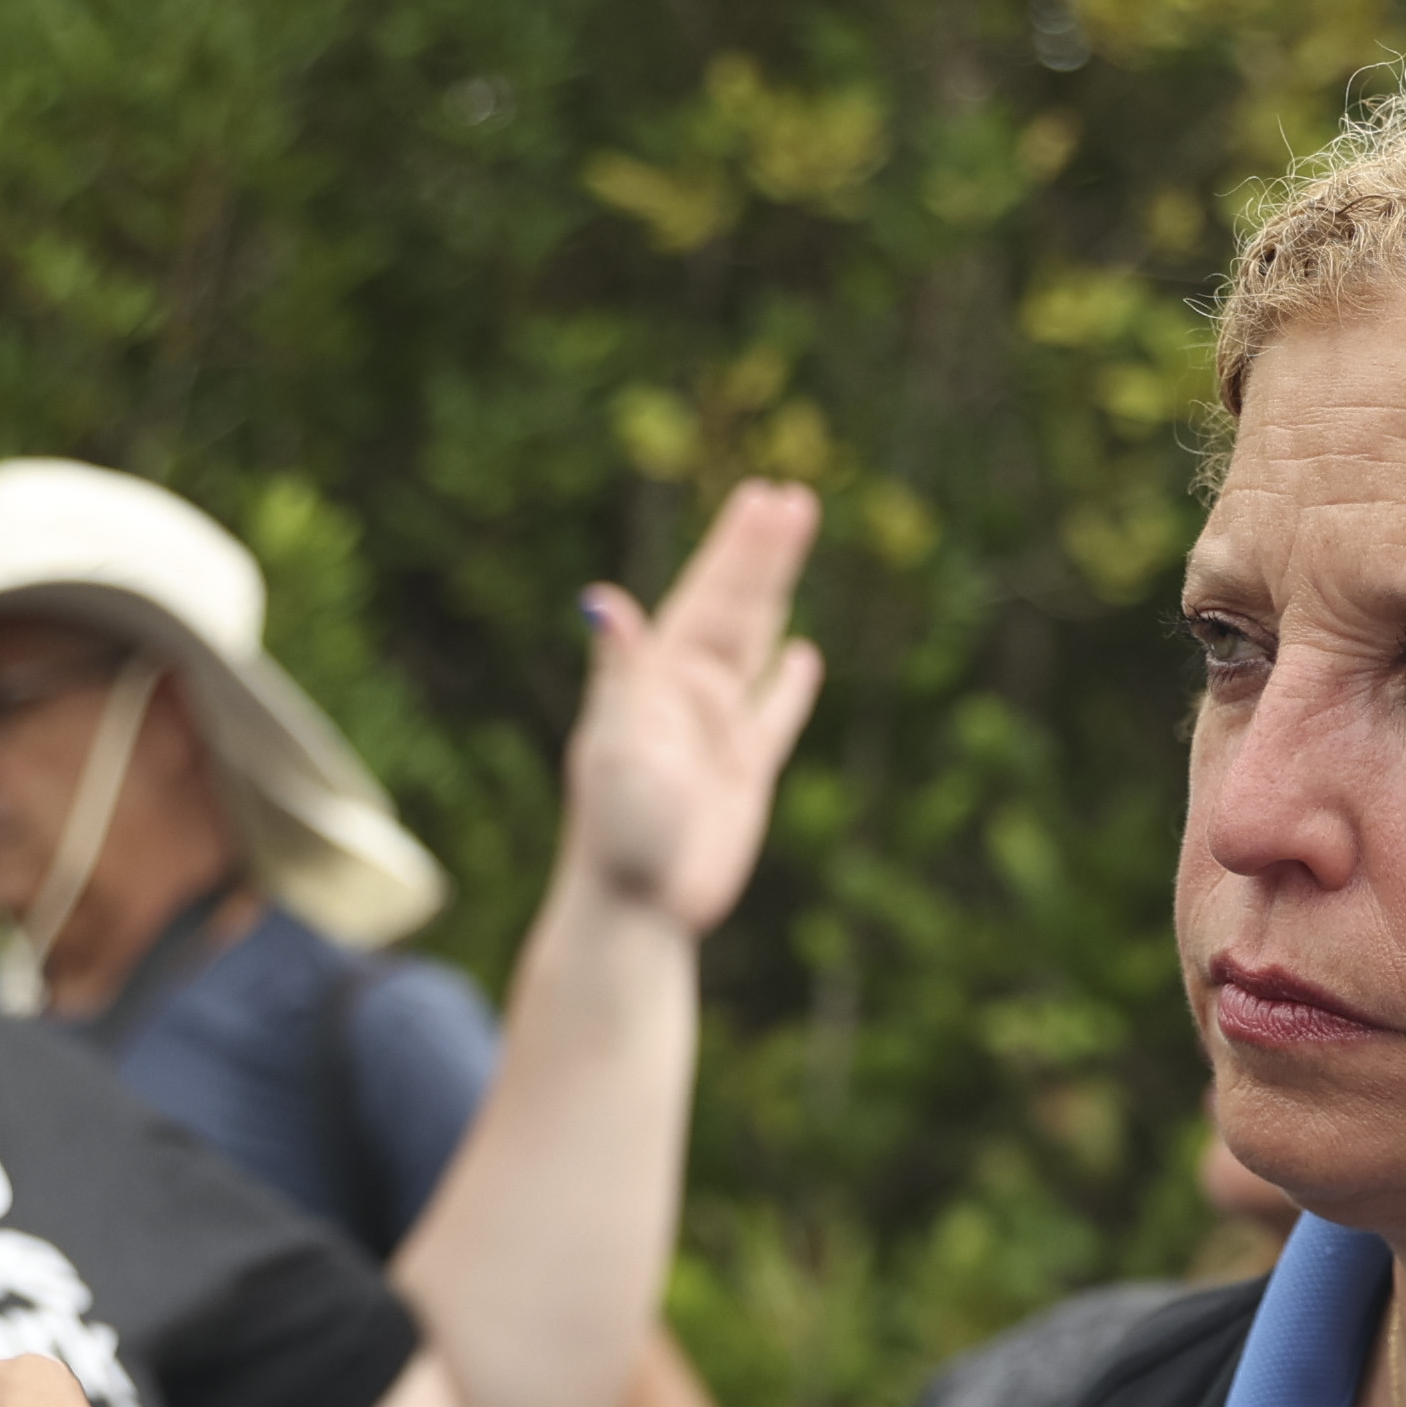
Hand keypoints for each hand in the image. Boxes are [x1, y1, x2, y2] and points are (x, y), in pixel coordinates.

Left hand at [562, 478, 824, 935]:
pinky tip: (802, 656)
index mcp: (656, 681)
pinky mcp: (742, 777)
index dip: (735, 550)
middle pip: (735, 609)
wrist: (633, 909)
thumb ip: (618, 672)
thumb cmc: (615, 832)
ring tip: (796, 545)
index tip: (763, 498)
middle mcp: (685, 697)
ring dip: (775, 595)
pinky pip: (774, 718)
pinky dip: (788, 686)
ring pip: (754, 646)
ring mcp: (716, 734)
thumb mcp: (613, 744)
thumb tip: (602, 600)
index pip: (706, 598)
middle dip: (762, 555)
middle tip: (792, 497)